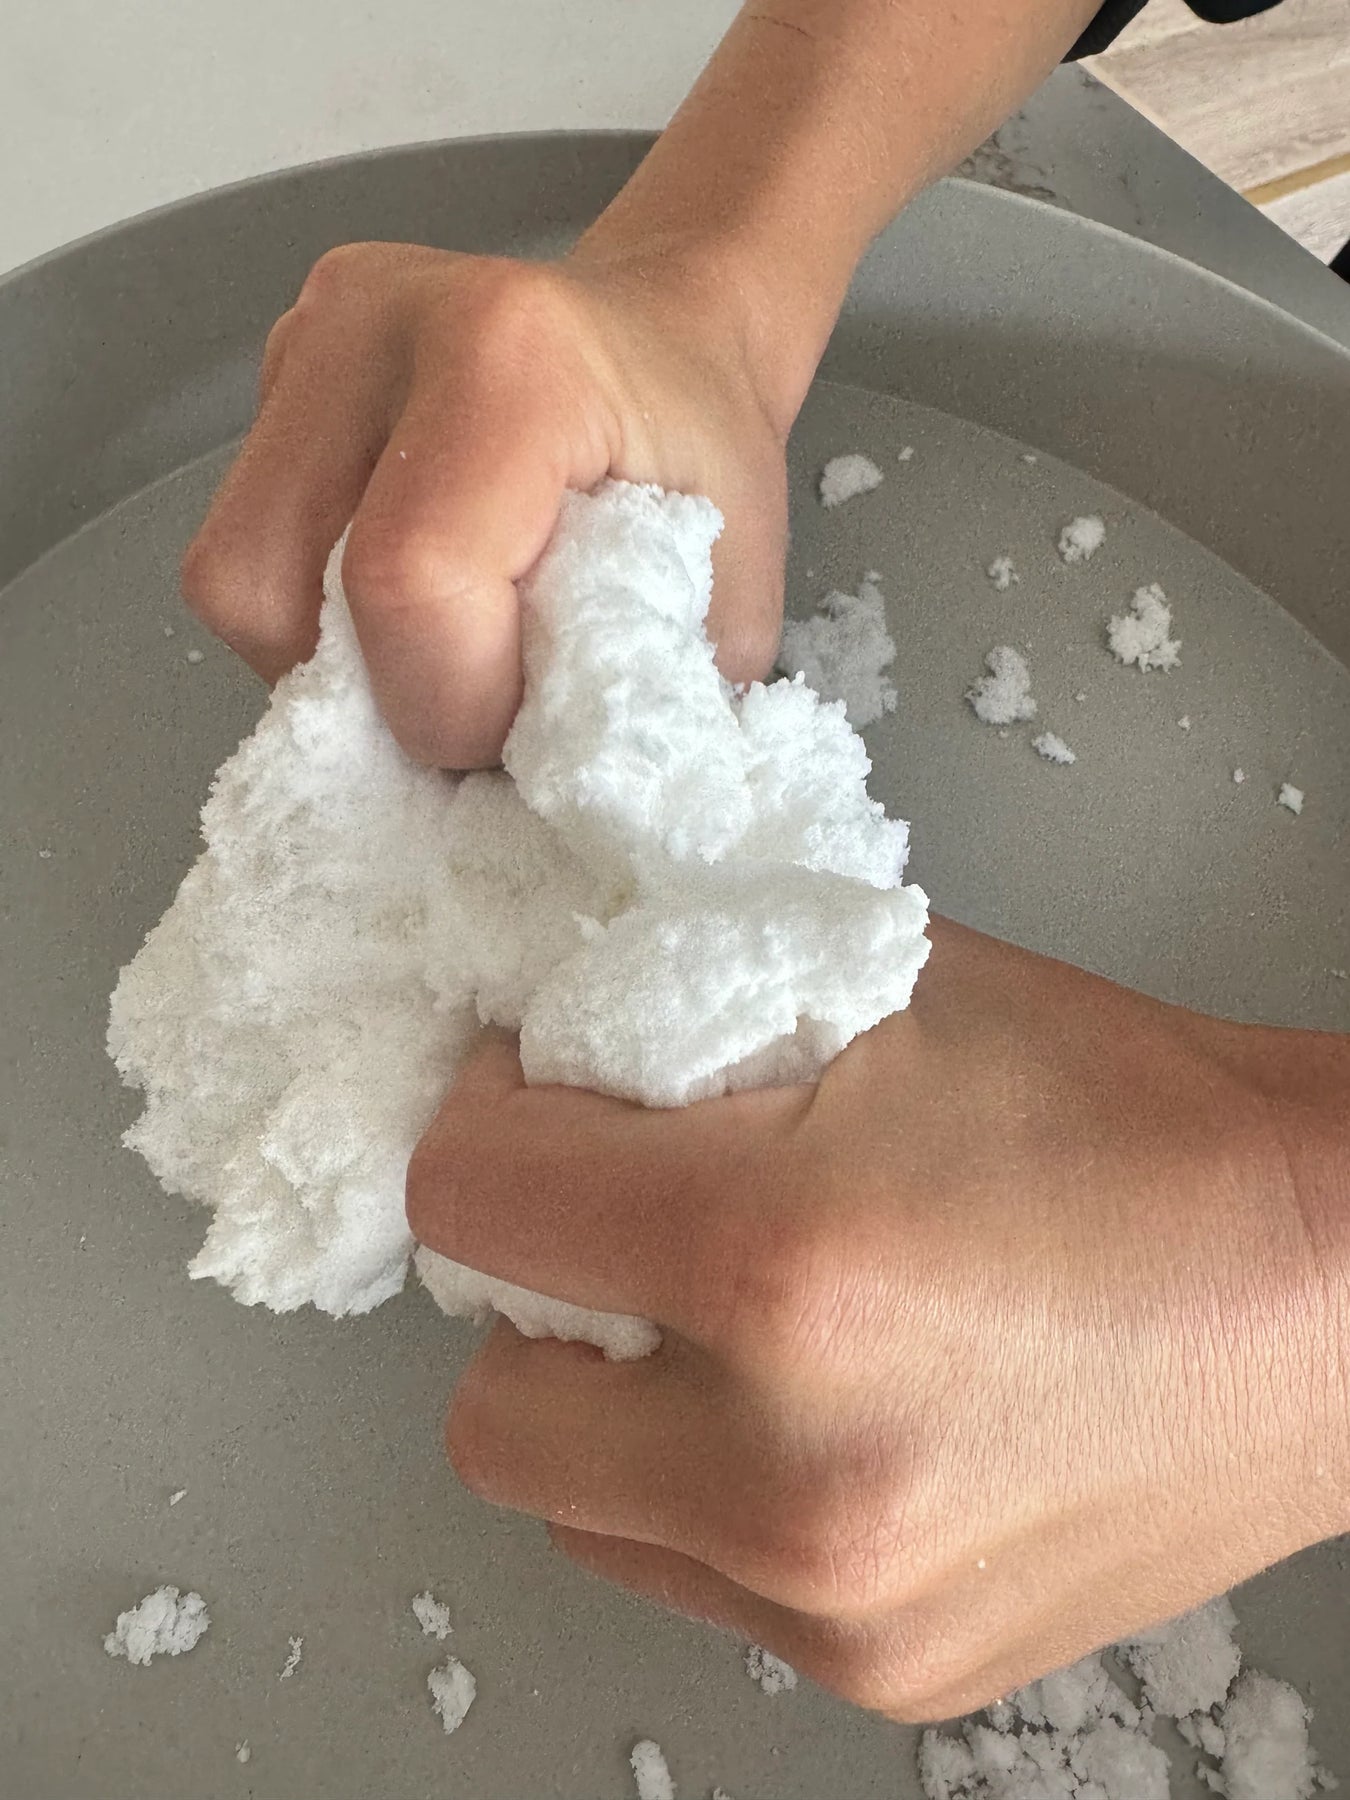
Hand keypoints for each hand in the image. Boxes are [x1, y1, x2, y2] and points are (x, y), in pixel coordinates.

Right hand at [181, 241, 791, 766]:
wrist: (669, 336)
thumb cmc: (706, 460)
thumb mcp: (727, 606)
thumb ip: (634, 710)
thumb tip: (543, 822)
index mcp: (514, 359)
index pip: (407, 579)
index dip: (450, 700)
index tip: (521, 726)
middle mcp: (378, 324)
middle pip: (279, 585)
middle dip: (374, 694)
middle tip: (473, 704)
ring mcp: (309, 339)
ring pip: (238, 580)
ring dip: (330, 665)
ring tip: (438, 653)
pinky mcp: (274, 373)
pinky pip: (243, 549)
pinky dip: (314, 618)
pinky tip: (403, 606)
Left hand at [407, 919, 1348, 1720]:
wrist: (1335, 1291)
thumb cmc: (1141, 1124)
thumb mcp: (882, 994)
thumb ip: (686, 1012)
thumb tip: (557, 1041)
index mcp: (774, 1258)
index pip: (467, 1200)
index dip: (483, 1120)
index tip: (530, 1096)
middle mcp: (785, 1464)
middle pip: (482, 1407)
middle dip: (524, 1295)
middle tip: (612, 1223)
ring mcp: (836, 1597)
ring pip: (578, 1507)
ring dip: (607, 1405)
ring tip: (722, 1323)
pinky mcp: (887, 1666)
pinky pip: (696, 1576)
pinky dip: (705, 1490)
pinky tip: (808, 1409)